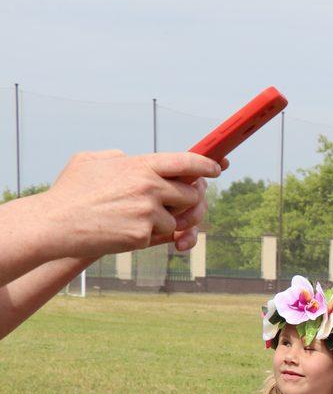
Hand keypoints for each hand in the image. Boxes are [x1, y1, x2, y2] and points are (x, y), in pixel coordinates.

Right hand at [38, 151, 218, 258]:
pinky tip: (123, 231)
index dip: (206, 165)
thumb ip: (117, 157)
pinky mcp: (143, 235)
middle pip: (193, 194)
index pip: (186, 161)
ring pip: (178, 219)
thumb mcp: (90, 161)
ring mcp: (148, 211)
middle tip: (174, 204)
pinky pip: (161, 236)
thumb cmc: (69, 192)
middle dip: (188, 201)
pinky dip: (148, 236)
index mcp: (140, 165)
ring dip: (163, 222)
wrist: (53, 223)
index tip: (216, 169)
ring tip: (132, 217)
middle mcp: (149, 185)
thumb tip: (130, 157)